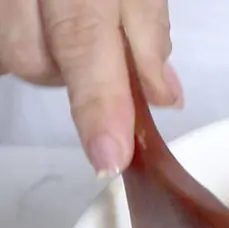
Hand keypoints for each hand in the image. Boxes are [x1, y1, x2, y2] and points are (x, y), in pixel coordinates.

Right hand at [0, 0, 180, 175]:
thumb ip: (148, 29)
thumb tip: (165, 96)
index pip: (85, 41)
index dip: (99, 105)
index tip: (108, 157)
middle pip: (32, 59)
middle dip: (71, 73)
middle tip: (98, 46)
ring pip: (10, 55)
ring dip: (44, 57)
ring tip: (63, 22)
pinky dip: (21, 42)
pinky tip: (39, 21)